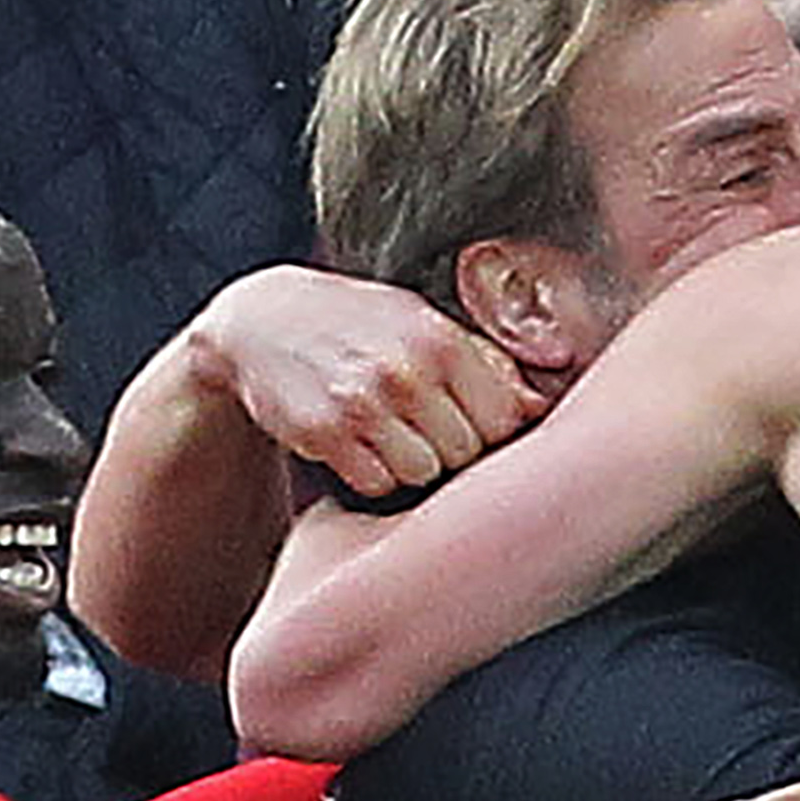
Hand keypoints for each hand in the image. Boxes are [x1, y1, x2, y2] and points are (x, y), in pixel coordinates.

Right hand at [184, 265, 544, 495]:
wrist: (260, 318)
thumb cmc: (358, 321)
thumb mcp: (421, 322)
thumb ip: (481, 364)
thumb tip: (539, 407)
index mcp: (440, 340)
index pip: (504, 419)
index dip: (491, 430)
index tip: (471, 423)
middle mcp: (405, 371)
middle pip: (466, 451)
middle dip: (451, 447)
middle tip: (424, 427)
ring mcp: (362, 404)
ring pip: (422, 472)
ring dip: (411, 463)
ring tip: (391, 432)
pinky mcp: (324, 434)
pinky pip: (375, 483)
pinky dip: (372, 473)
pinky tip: (360, 442)